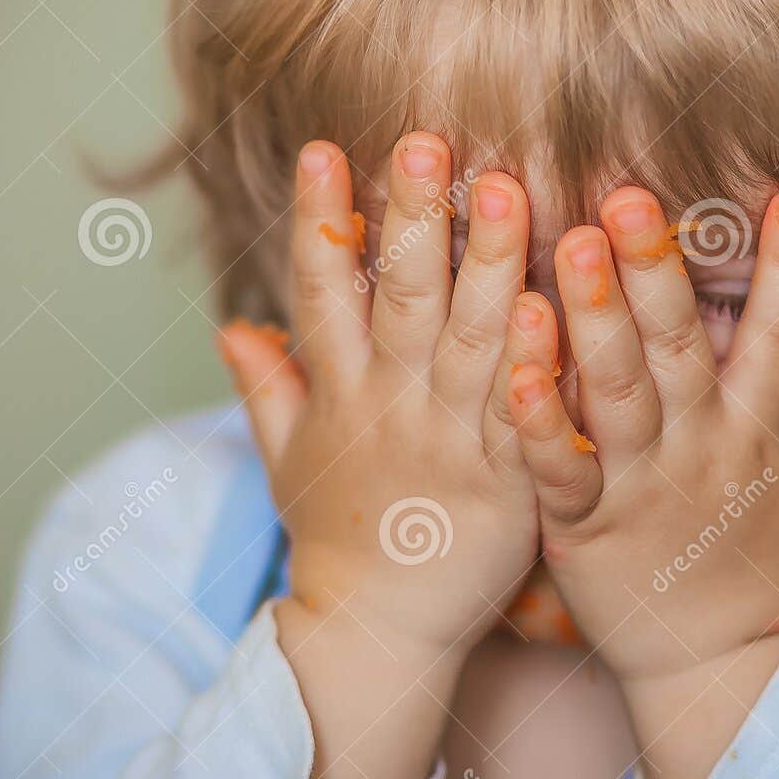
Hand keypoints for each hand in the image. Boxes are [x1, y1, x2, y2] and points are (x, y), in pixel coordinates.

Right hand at [220, 133, 548, 659]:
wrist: (377, 637)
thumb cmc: (339, 544)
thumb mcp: (287, 463)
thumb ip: (267, 390)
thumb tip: (230, 328)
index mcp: (339, 394)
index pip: (321, 292)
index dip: (320, 219)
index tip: (324, 146)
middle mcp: (390, 407)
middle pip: (401, 298)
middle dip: (412, 217)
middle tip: (426, 141)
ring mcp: (448, 443)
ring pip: (469, 338)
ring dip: (485, 261)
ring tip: (502, 187)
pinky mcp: (506, 483)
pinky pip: (522, 413)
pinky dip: (532, 361)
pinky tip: (548, 306)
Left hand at [504, 185, 778, 778]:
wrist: (717, 675)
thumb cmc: (771, 577)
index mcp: (759, 435)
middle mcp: (701, 450)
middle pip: (680, 350)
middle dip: (657, 270)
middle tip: (630, 196)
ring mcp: (640, 488)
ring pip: (614, 395)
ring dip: (590, 321)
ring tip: (566, 247)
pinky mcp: (582, 528)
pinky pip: (555, 470)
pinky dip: (534, 423)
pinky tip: (512, 369)